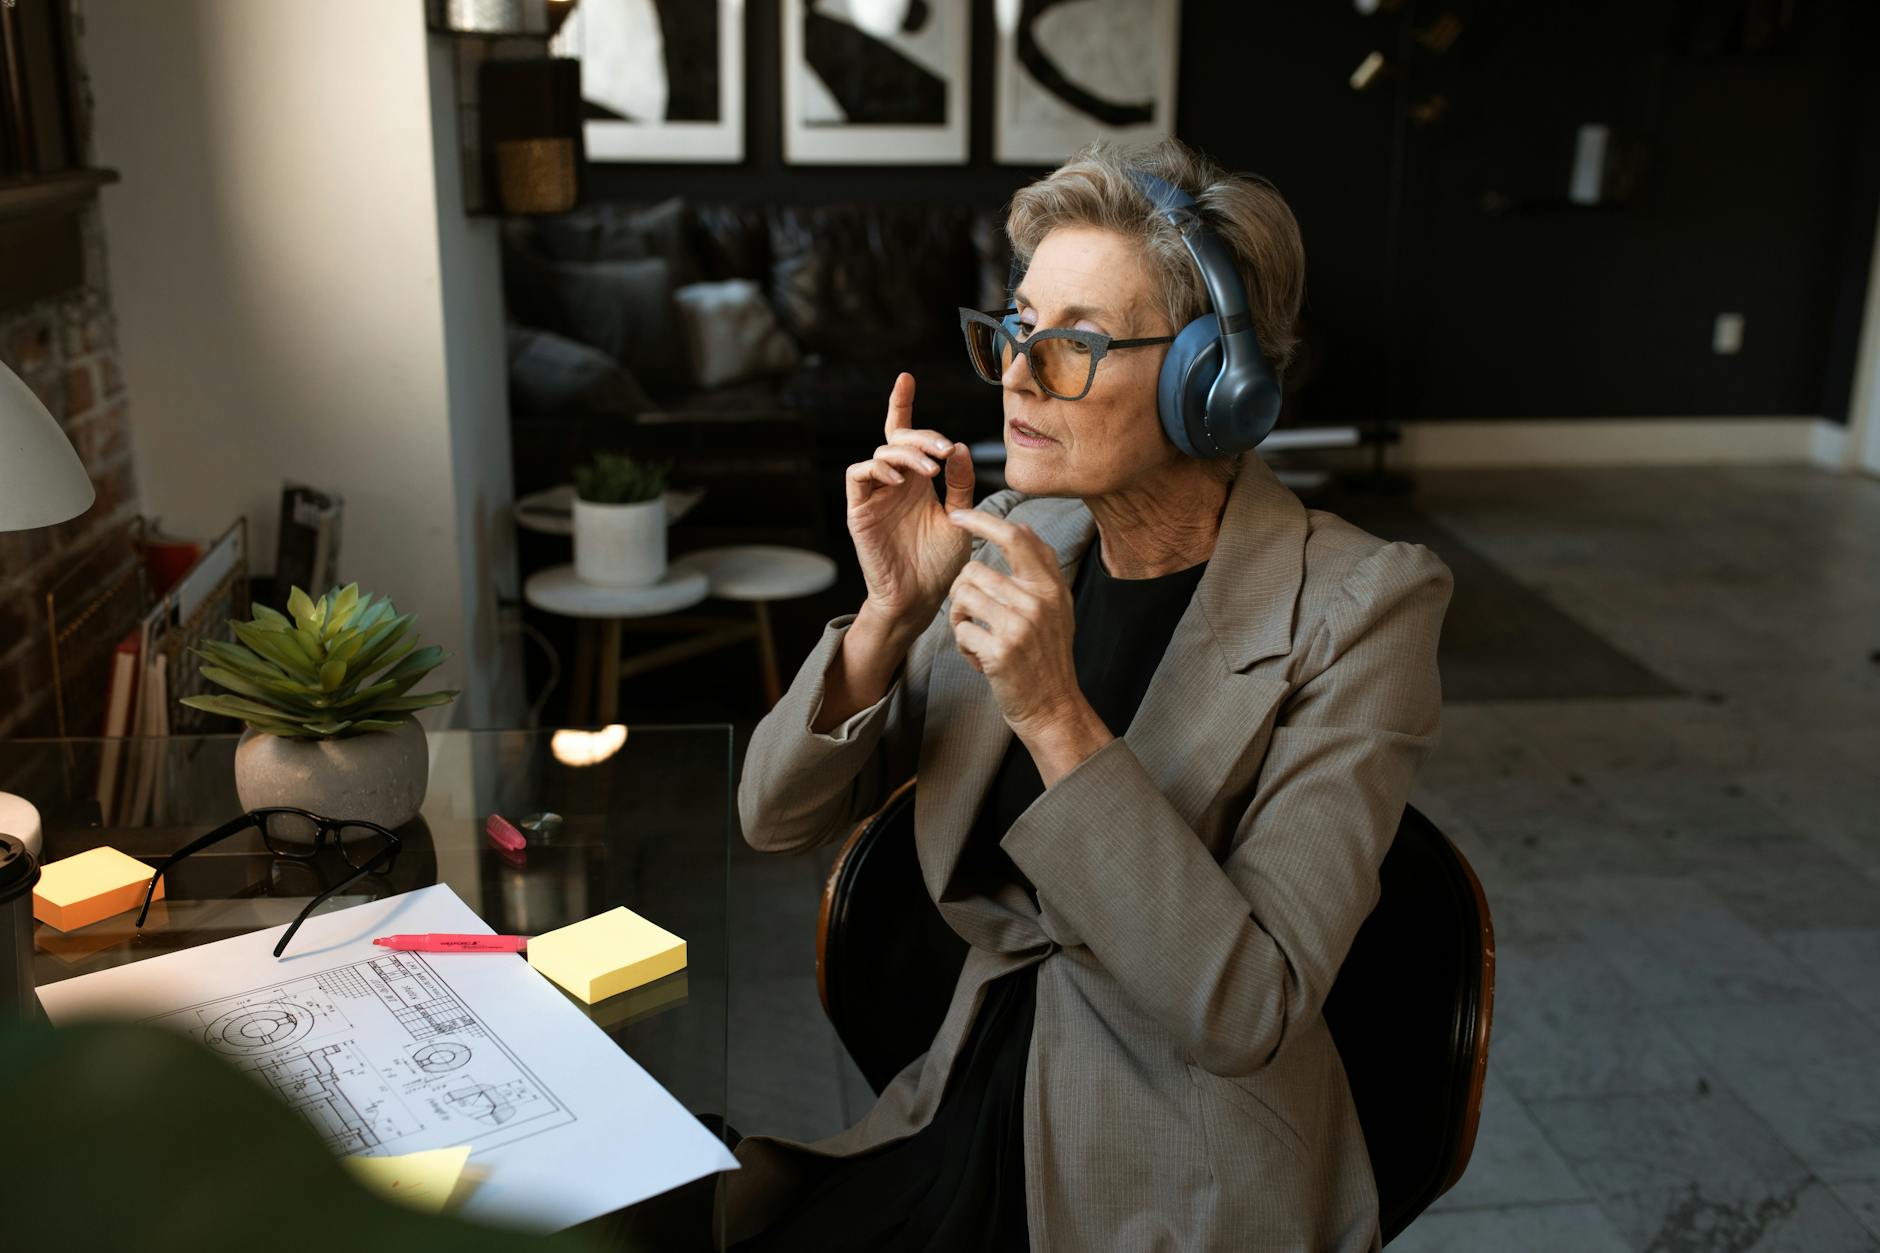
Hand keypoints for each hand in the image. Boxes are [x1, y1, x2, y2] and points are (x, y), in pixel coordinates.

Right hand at [846, 373, 976, 629]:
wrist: (920, 600)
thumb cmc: (940, 565)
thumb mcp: (960, 519)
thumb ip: (961, 485)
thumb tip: (961, 448)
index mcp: (916, 481)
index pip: (904, 434)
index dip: (902, 405)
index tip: (906, 377)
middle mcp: (894, 483)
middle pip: (897, 438)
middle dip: (922, 436)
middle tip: (945, 451)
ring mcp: (874, 496)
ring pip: (880, 453)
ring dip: (906, 453)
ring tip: (931, 470)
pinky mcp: (859, 511)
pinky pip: (858, 475)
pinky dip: (878, 469)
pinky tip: (901, 479)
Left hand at [945, 511, 1111, 782]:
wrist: (1052, 706)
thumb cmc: (1048, 656)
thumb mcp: (1057, 607)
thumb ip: (1041, 567)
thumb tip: (1023, 526)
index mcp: (1051, 587)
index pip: (1015, 538)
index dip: (983, 520)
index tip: (958, 515)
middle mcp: (1037, 602)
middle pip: (974, 571)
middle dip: (962, 593)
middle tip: (974, 617)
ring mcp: (1019, 626)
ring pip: (962, 597)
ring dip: (960, 619)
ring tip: (978, 637)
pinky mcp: (1000, 651)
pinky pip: (961, 631)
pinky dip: (964, 646)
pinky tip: (980, 658)